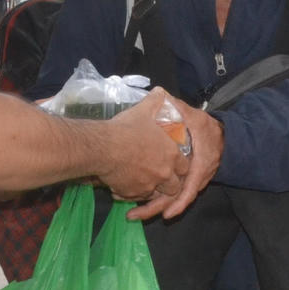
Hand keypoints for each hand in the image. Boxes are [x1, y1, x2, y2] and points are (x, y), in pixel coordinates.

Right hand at [93, 90, 190, 208]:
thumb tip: (160, 92)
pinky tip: (125, 186)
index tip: (173, 162)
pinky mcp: (132, 193)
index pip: (185, 166)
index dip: (180, 165)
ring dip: (152, 190)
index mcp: (171, 154)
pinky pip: (137, 197)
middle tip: (160, 176)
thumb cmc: (126, 129)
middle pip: (174, 186)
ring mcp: (148, 185)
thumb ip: (155, 102)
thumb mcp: (143, 111)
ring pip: (156, 194)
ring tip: (142, 182)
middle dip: (170, 183)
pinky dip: (133, 193)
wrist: (103, 148)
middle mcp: (163, 172)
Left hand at [127, 98, 222, 221]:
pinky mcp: (185, 183)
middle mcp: (197, 177)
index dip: (179, 199)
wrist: (221, 137)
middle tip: (134, 215)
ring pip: (173, 201)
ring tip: (133, 216)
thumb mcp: (193, 115)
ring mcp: (191, 182)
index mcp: (201, 162)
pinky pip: (172, 197)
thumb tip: (160, 93)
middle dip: (157, 208)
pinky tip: (140, 209)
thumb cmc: (205, 127)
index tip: (166, 209)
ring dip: (153, 209)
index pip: (191, 184)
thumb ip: (177, 106)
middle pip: (177, 198)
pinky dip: (157, 203)